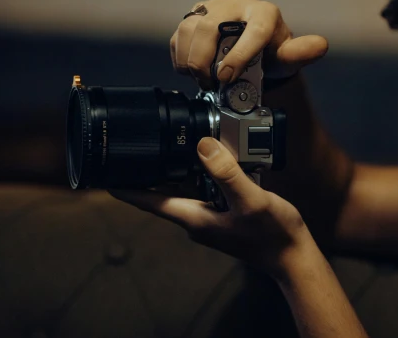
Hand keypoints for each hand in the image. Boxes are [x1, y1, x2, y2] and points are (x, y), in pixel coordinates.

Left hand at [109, 137, 312, 277]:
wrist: (293, 256)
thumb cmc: (273, 235)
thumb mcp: (251, 200)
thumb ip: (227, 173)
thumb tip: (203, 146)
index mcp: (194, 218)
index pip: (149, 201)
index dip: (125, 187)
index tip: (103, 172)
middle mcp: (196, 219)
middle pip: (161, 192)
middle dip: (148, 169)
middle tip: (137, 142)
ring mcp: (209, 217)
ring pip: (184, 187)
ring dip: (178, 167)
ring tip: (174, 141)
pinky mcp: (223, 214)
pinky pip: (204, 188)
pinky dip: (203, 172)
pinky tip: (214, 158)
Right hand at [173, 0, 328, 89]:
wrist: (254, 52)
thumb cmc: (273, 55)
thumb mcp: (288, 58)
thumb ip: (301, 53)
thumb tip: (320, 45)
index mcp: (264, 12)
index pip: (251, 30)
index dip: (238, 55)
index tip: (226, 77)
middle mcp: (237, 3)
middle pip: (211, 26)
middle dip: (205, 59)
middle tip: (210, 83)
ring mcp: (213, 6)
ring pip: (190, 27)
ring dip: (190, 58)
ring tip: (200, 79)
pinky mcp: (195, 15)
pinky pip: (179, 34)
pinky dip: (180, 56)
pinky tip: (190, 70)